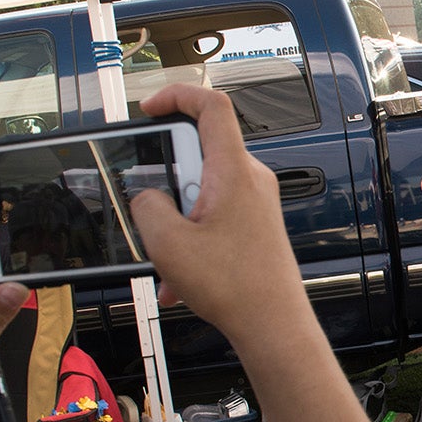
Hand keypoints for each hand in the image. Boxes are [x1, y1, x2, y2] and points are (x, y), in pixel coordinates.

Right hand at [127, 84, 300, 335]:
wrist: (274, 325)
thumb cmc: (237, 288)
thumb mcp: (168, 244)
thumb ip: (147, 205)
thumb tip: (147, 197)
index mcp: (233, 170)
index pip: (212, 105)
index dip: (177, 95)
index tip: (150, 109)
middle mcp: (251, 179)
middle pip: (198, 152)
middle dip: (167, 179)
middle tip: (160, 212)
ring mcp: (256, 201)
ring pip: (201, 191)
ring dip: (176, 220)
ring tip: (170, 258)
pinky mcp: (255, 223)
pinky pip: (213, 216)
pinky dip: (191, 239)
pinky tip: (179, 279)